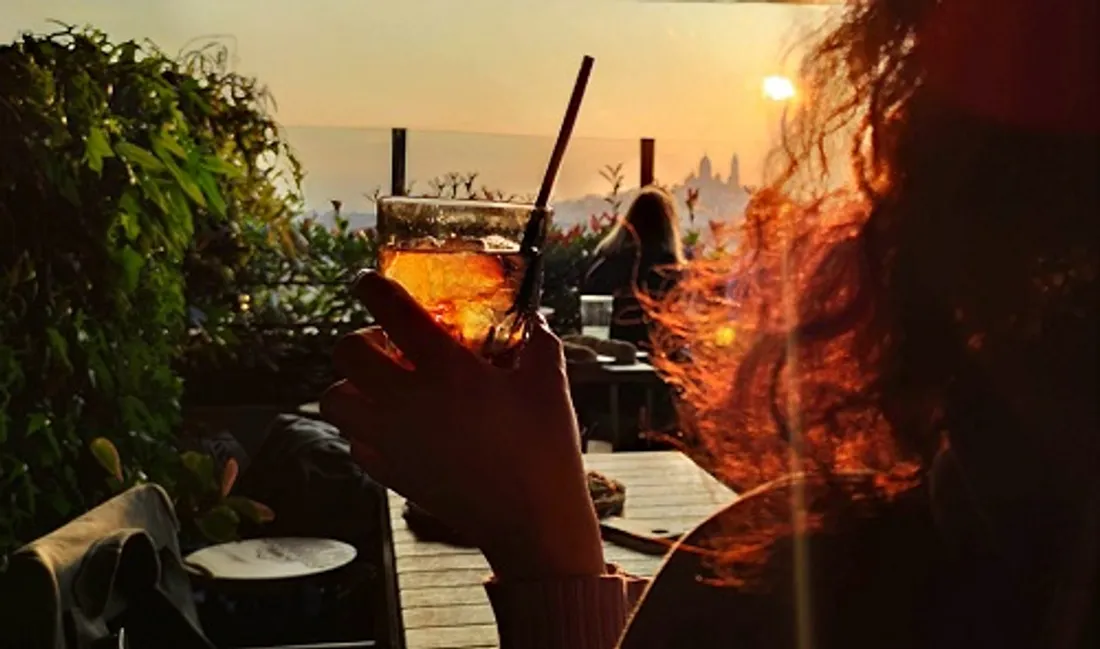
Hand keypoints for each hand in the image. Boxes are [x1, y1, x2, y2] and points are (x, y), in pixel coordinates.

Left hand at [321, 270, 604, 578]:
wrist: (532, 520)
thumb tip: (534, 320)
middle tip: (387, 345)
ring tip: (382, 387)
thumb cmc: (544, 448)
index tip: (368, 282)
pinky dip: (364, 429)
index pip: (391, 311)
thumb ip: (538, 341)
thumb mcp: (550, 382)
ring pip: (335, 400)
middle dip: (359, 339)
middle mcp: (407, 400)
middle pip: (346, 353)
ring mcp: (393, 439)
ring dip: (351, 386)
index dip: (372, 287)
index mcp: (446, 368)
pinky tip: (394, 427)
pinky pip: (354, 441)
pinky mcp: (391, 472)